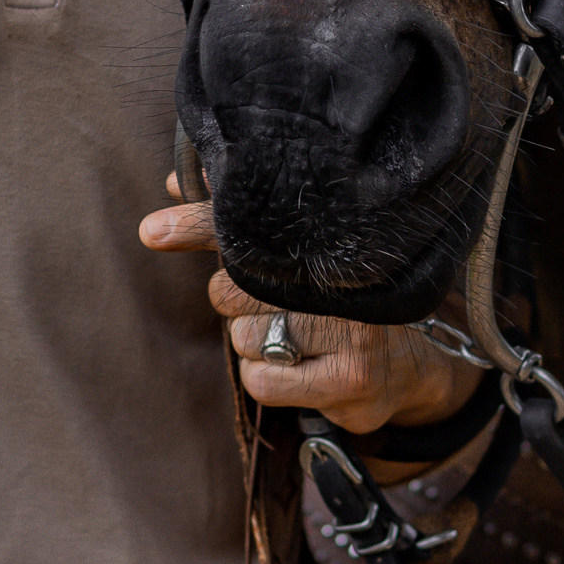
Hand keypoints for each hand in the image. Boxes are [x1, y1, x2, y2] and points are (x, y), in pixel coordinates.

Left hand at [139, 187, 482, 444]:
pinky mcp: (351, 382)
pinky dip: (268, 379)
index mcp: (330, 237)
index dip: (196, 224)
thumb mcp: (294, 256)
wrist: (411, 367)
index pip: (248, 227)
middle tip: (277, 305)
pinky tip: (306, 372)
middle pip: (232, 291)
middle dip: (238, 304)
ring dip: (256, 345)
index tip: (152, 232)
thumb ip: (231, 220)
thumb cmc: (337, 301)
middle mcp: (345, 279)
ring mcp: (355, 332)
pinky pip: (263, 382)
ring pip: (244, 340)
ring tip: (300, 339)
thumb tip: (174, 181)